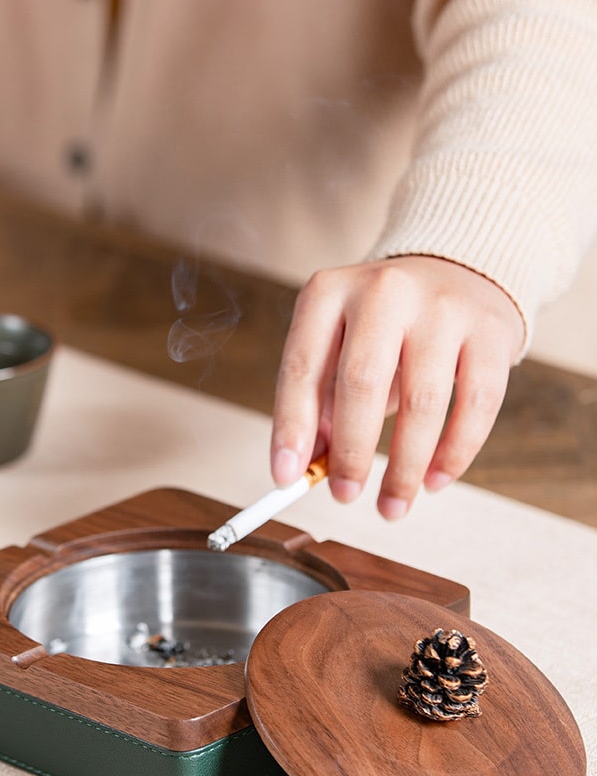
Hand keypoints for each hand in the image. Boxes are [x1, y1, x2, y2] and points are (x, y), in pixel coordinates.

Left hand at [270, 256, 524, 519]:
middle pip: (362, 382)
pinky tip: (436, 479)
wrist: (458, 271)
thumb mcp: (339, 346)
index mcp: (329, 292)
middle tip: (344, 495)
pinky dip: (455, 453)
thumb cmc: (385, 325)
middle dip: (351, 451)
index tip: (285, 477)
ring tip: (392, 503)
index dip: (291, 426)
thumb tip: (303, 468)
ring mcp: (442, 307)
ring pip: (423, 402)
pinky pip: (476, 405)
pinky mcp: (490, 331)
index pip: (301, 366)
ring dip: (405, 467)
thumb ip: (320, 402)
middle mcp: (384, 290)